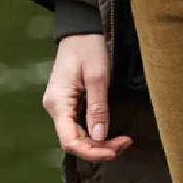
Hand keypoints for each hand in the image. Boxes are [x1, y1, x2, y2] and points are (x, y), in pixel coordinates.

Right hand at [42, 34, 133, 160]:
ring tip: (124, 141)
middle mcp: (56, 108)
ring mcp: (62, 107)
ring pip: (79, 137)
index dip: (92, 152)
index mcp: (58, 102)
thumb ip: (98, 107)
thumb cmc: (89, 47)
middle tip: (125, 143)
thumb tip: (99, 137)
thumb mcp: (97, 76)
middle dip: (100, 148)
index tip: (114, 150)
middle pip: (75, 142)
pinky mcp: (70, 105)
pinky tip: (112, 135)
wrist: (81, 30)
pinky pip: (81, 128)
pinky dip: (97, 135)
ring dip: (101, 144)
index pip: (70, 141)